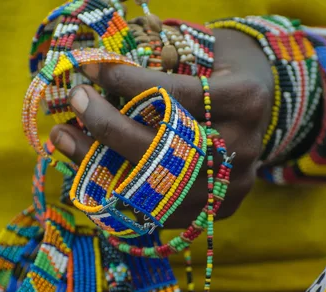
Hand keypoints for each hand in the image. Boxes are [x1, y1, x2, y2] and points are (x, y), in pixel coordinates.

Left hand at [51, 28, 272, 228]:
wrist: (262, 107)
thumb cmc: (225, 69)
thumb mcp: (206, 47)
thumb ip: (163, 57)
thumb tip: (98, 67)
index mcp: (245, 101)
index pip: (176, 97)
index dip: (128, 84)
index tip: (91, 70)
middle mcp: (242, 149)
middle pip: (163, 149)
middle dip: (108, 125)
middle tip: (75, 100)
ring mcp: (229, 187)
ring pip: (153, 187)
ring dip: (98, 165)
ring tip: (63, 136)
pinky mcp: (216, 210)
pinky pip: (157, 210)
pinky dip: (116, 191)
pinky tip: (86, 167)